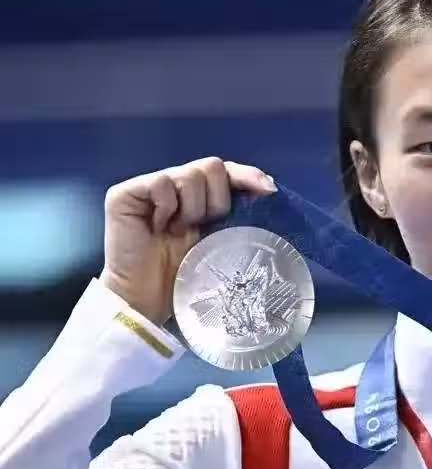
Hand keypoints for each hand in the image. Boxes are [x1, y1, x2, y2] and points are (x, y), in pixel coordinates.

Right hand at [99, 157, 275, 324]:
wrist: (147, 302)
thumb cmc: (185, 276)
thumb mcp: (221, 239)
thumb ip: (236, 211)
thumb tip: (269, 186)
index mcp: (199, 196)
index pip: (227, 171)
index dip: (247, 175)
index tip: (267, 190)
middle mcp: (175, 185)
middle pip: (211, 167)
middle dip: (217, 200)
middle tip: (203, 227)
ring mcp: (149, 187)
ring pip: (190, 175)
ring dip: (193, 208)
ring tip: (178, 232)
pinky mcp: (125, 193)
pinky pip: (162, 183)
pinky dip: (167, 206)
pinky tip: (160, 228)